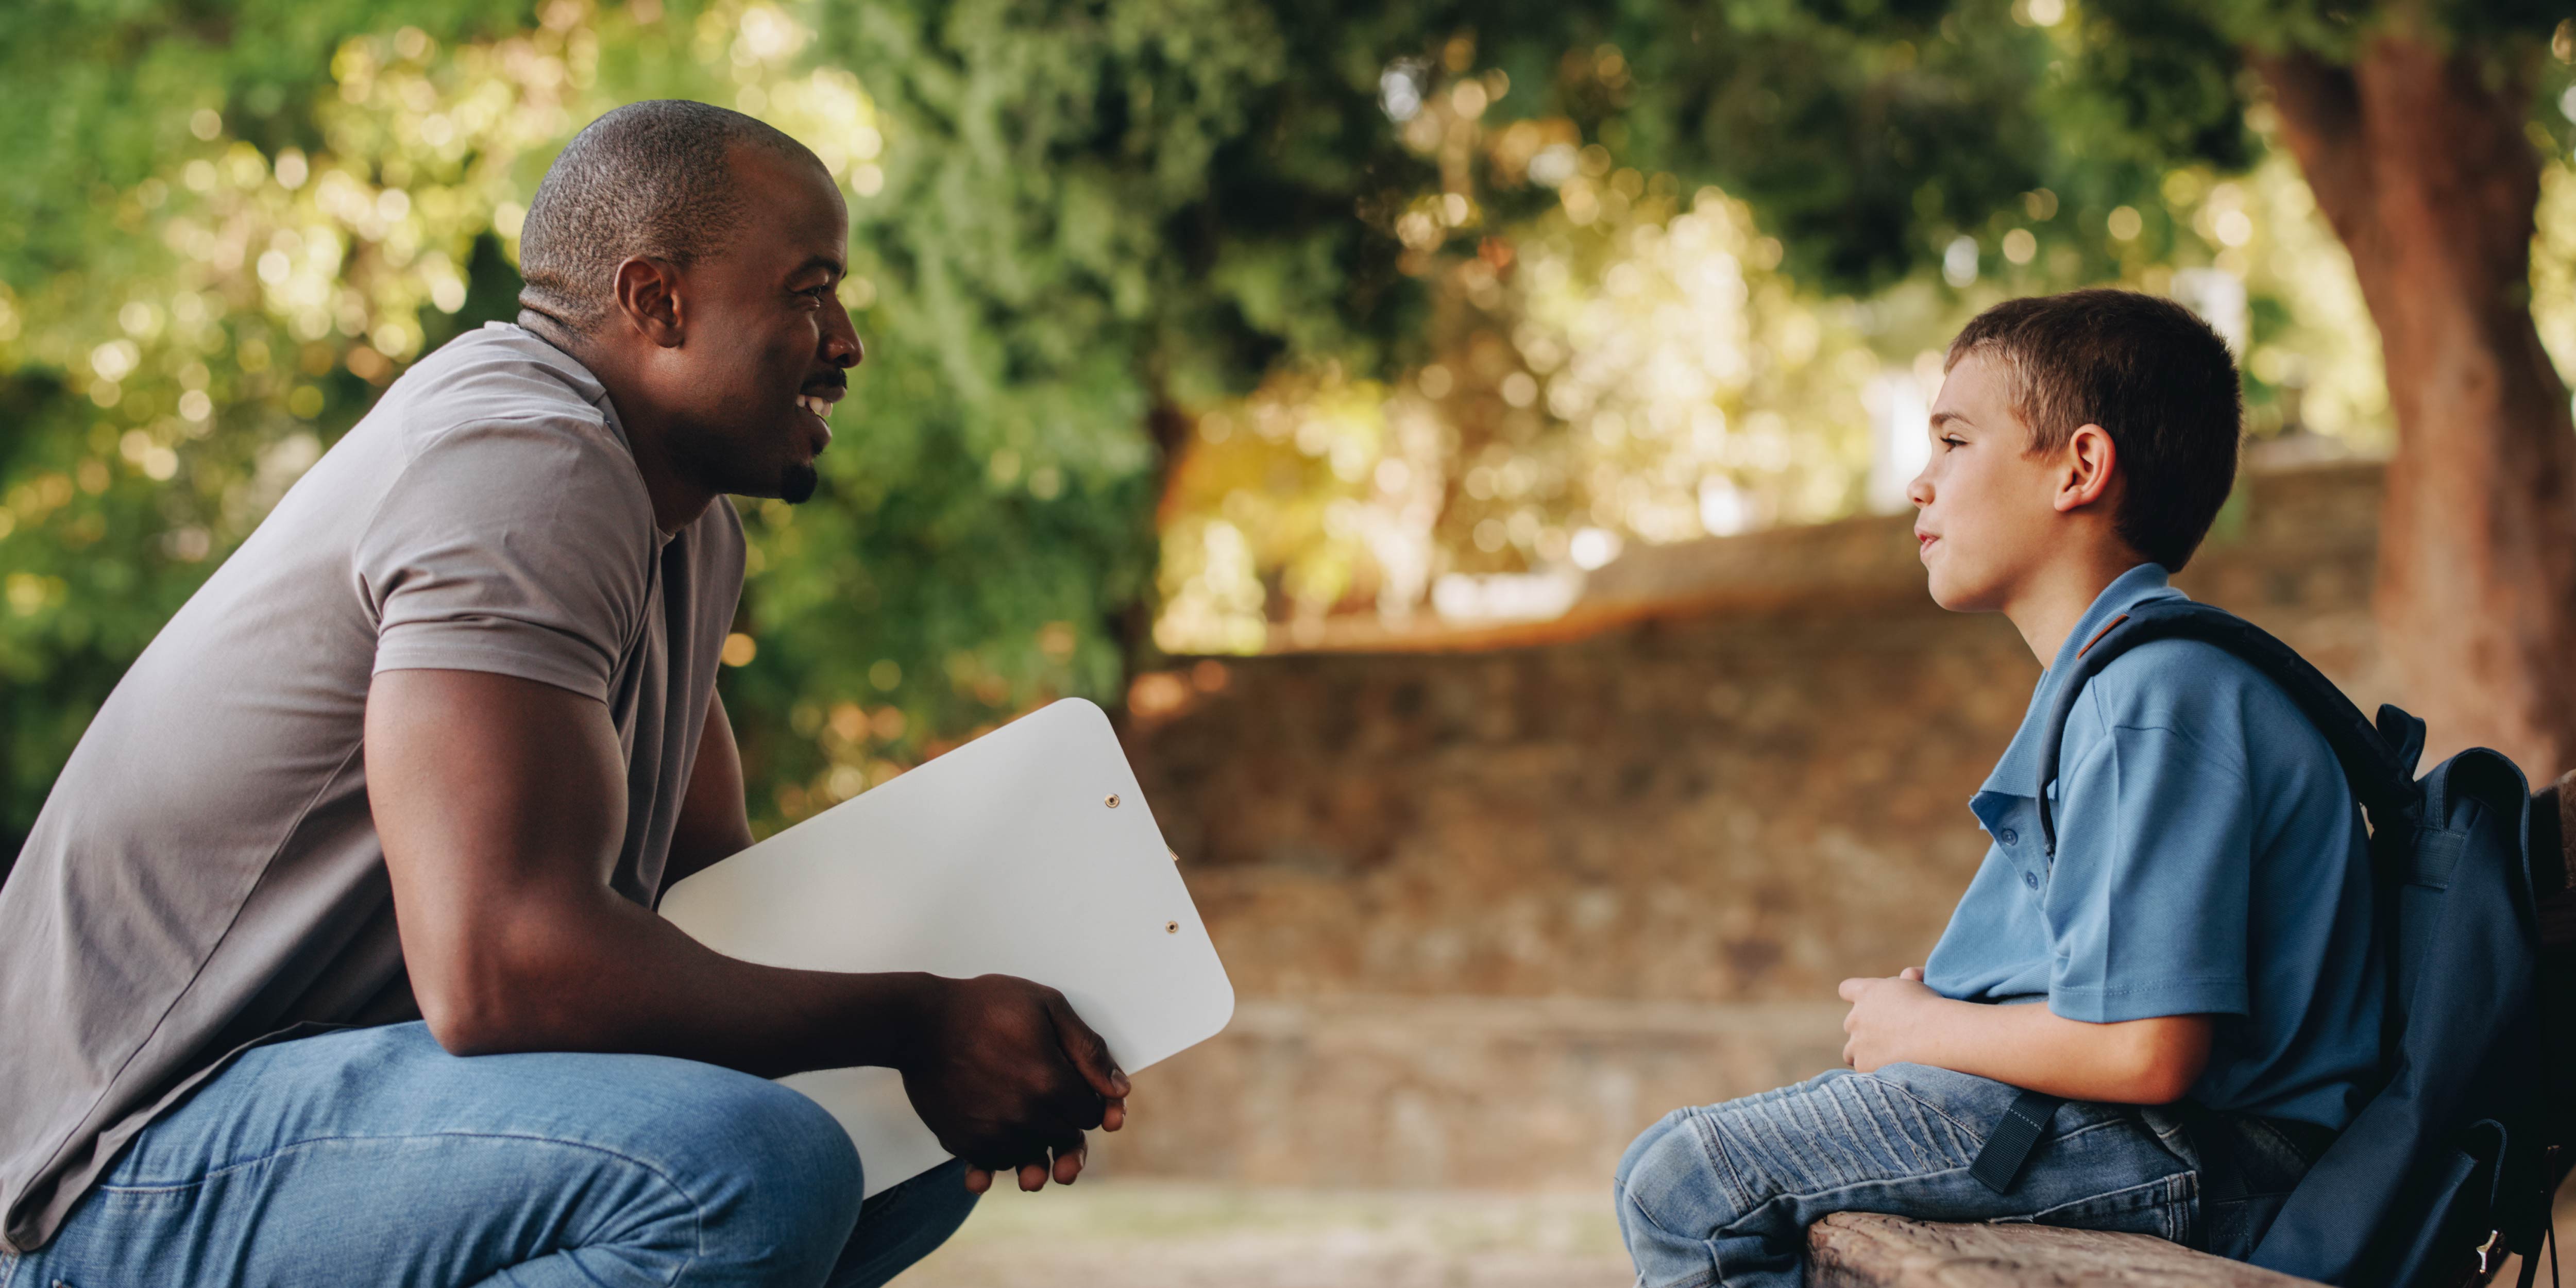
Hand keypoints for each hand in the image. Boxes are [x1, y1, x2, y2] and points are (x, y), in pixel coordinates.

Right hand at [892, 975, 1128, 1192]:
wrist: (919, 1022)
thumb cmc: (983, 1006)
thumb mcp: (1047, 1007)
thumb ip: (1088, 1050)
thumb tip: (1119, 1091)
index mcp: (1050, 1083)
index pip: (1091, 1116)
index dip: (1091, 1103)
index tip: (1079, 1091)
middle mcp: (1025, 1117)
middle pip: (1064, 1140)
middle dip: (1067, 1125)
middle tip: (1051, 1101)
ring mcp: (992, 1134)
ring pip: (1031, 1157)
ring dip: (1035, 1146)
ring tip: (1025, 1122)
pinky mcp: (963, 1143)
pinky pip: (994, 1165)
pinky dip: (998, 1159)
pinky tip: (997, 1144)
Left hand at [1837, 967, 1939, 1072]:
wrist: (1934, 1035)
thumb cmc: (1930, 1007)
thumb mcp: (1918, 985)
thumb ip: (1908, 979)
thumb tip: (1909, 973)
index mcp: (1866, 993)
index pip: (1847, 989)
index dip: (1855, 995)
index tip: (1866, 1003)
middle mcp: (1856, 1017)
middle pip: (1851, 1022)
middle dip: (1865, 1028)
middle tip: (1889, 1035)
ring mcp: (1856, 1042)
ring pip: (1850, 1050)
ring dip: (1862, 1052)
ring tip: (1885, 1057)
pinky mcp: (1863, 1064)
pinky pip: (1862, 1067)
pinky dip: (1873, 1069)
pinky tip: (1891, 1069)